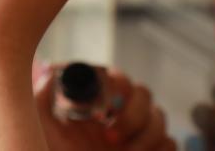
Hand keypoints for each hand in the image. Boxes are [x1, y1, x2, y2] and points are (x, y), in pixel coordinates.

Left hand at [33, 62, 176, 150]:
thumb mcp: (44, 129)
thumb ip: (43, 98)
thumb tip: (51, 72)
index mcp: (96, 103)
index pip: (119, 79)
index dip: (118, 86)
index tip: (104, 108)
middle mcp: (119, 115)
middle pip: (144, 94)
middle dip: (131, 115)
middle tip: (110, 138)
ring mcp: (137, 135)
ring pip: (159, 118)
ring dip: (145, 138)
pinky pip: (170, 143)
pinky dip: (160, 150)